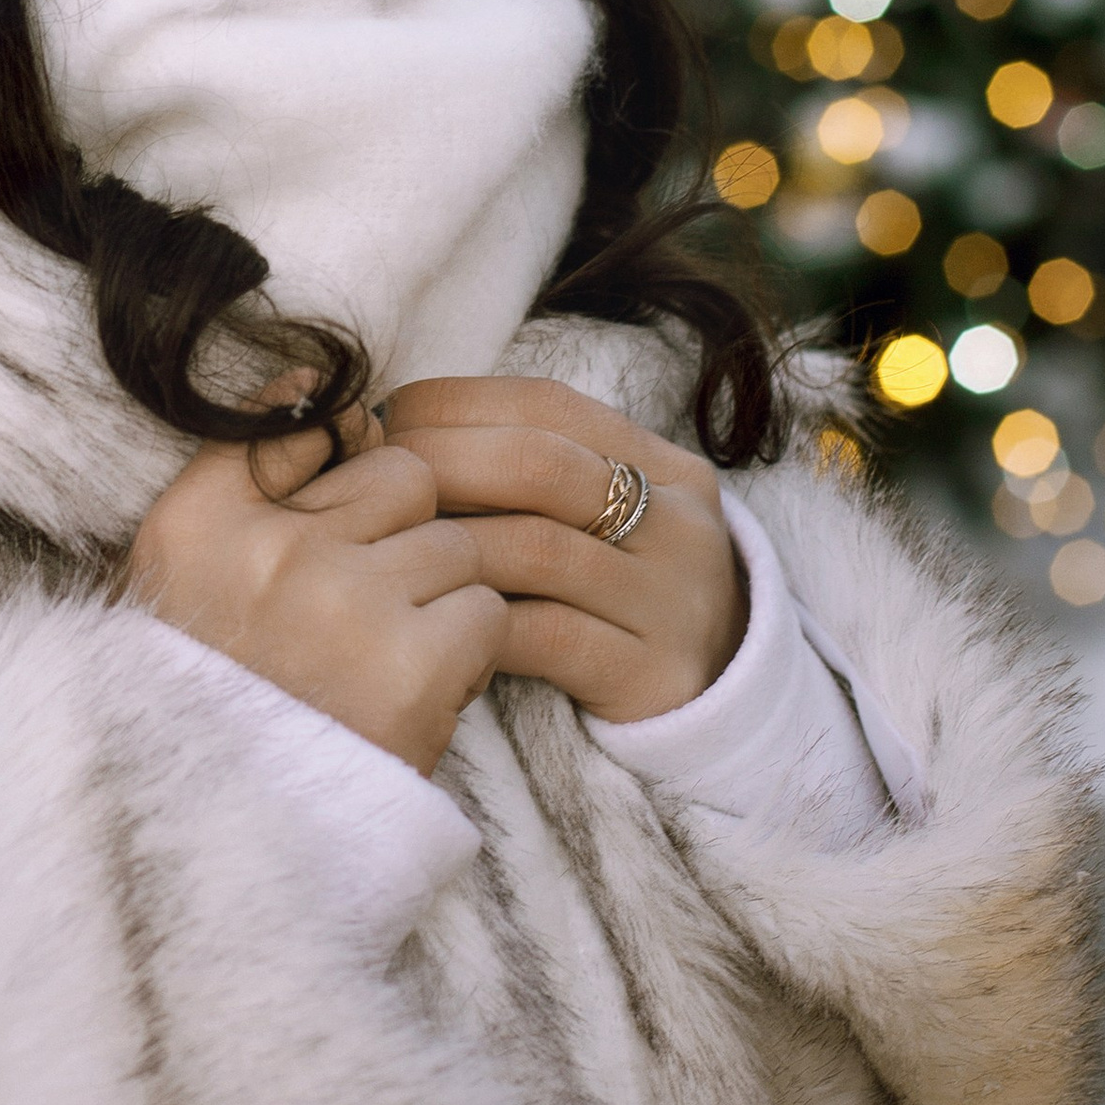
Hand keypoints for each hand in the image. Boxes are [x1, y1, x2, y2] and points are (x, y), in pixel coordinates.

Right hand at [123, 414, 509, 775]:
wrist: (226, 831)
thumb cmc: (213, 689)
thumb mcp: (185, 567)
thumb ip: (243, 466)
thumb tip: (319, 378)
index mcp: (196, 521)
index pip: (309, 423)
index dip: (346, 468)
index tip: (337, 525)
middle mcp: (268, 551)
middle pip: (405, 478)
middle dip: (403, 536)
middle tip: (362, 613)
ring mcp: (343, 605)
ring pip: (454, 544)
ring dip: (439, 597)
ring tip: (385, 658)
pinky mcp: (411, 668)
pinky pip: (485, 610)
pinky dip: (467, 653)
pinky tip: (417, 690)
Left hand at [381, 377, 743, 726]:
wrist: (724, 700)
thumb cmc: (624, 592)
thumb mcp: (608, 516)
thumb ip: (537, 469)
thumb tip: (405, 424)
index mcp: (664, 464)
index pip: (547, 403)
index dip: (453, 405)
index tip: (389, 427)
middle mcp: (678, 522)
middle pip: (538, 465)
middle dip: (439, 463)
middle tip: (380, 489)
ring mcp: (670, 599)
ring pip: (537, 549)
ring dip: (448, 544)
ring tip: (396, 552)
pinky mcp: (651, 672)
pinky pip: (547, 635)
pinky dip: (479, 620)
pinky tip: (438, 619)